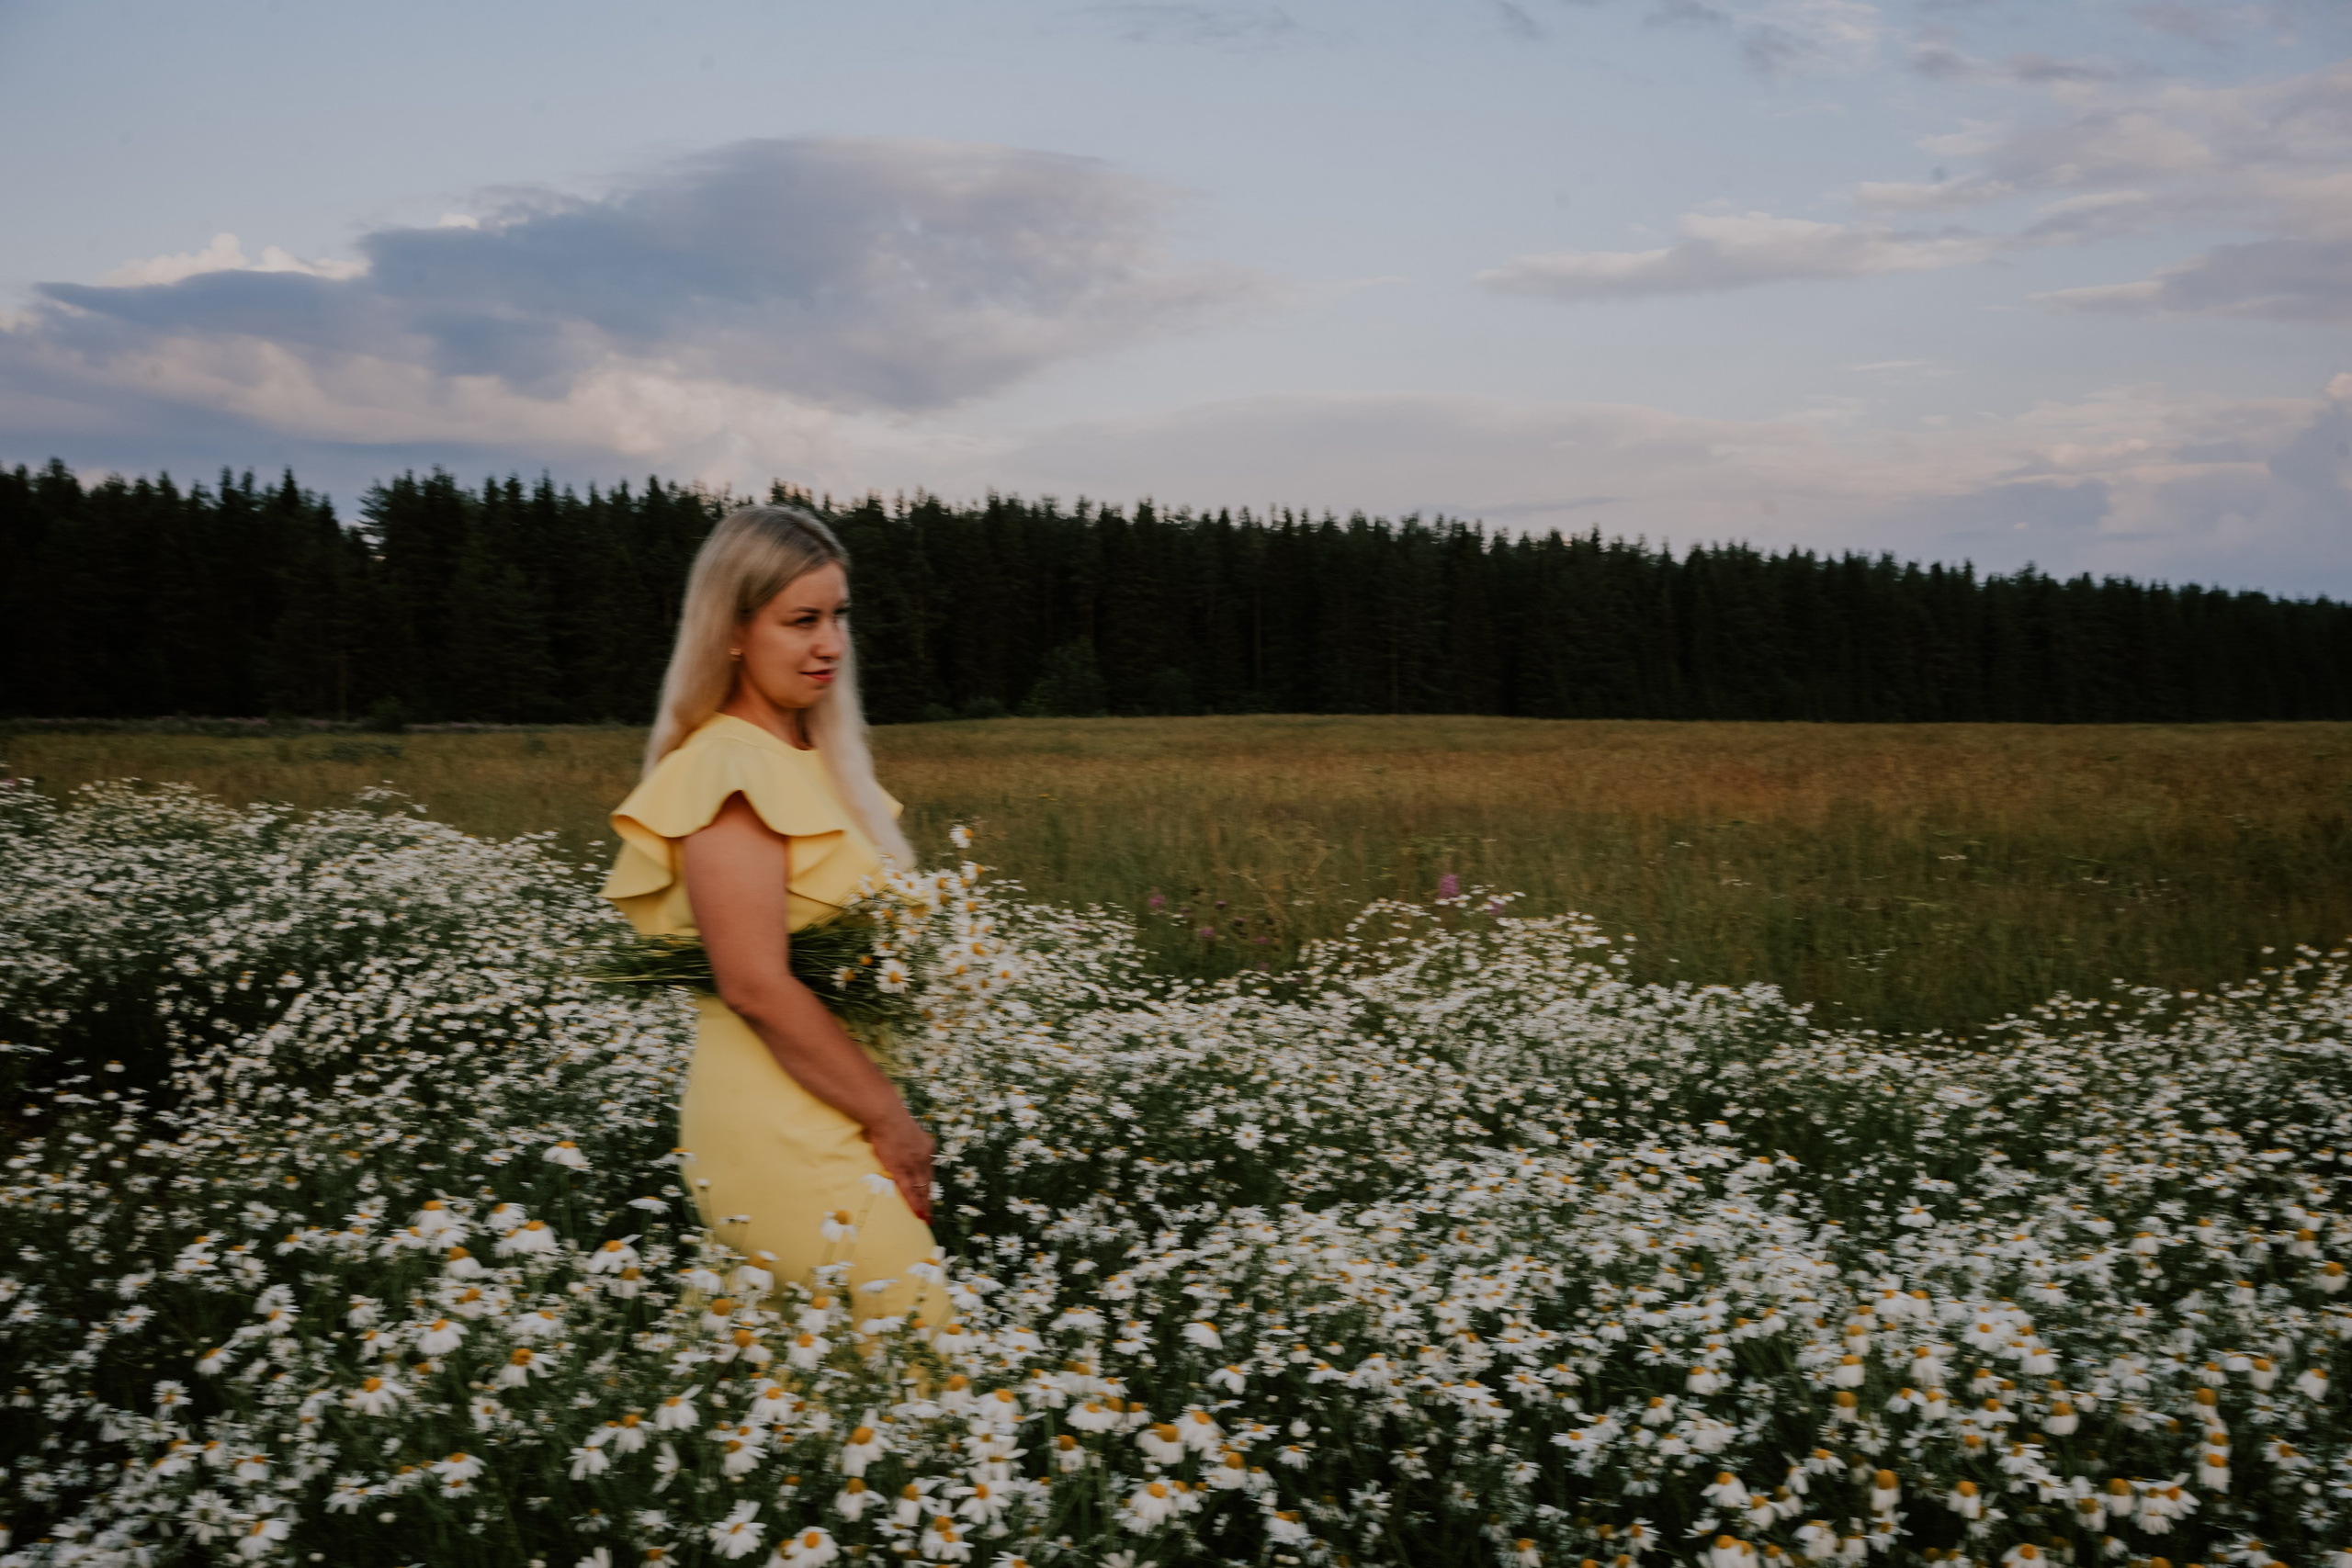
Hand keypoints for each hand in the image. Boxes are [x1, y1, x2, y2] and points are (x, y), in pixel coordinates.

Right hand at [866, 1111, 935, 1225]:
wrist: (887, 1116)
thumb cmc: (892, 1122)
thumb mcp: (909, 1135)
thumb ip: (910, 1147)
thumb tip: (903, 1153)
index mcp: (927, 1149)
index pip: (929, 1173)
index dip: (928, 1188)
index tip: (930, 1198)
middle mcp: (925, 1158)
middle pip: (927, 1184)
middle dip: (928, 1201)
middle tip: (930, 1215)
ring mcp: (913, 1165)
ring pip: (920, 1189)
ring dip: (923, 1205)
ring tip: (925, 1218)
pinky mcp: (900, 1169)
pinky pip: (909, 1190)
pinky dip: (914, 1203)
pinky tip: (917, 1212)